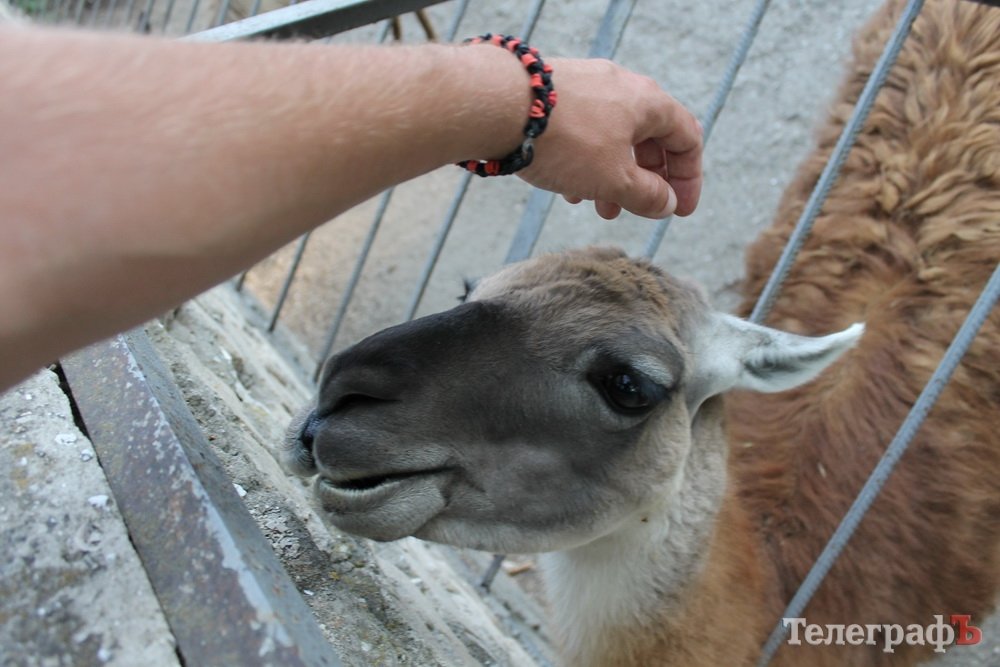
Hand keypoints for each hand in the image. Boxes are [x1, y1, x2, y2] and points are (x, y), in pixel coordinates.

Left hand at [517, 58, 702, 219]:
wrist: (499, 106)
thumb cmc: (566, 141)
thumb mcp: (614, 179)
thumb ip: (647, 195)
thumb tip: (666, 204)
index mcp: (648, 102)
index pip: (687, 138)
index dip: (688, 179)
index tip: (679, 210)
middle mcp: (621, 87)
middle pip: (649, 138)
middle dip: (645, 181)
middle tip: (637, 211)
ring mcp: (587, 87)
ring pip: (612, 137)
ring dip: (612, 176)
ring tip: (598, 207)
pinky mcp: (556, 95)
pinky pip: (583, 131)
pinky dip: (585, 161)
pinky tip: (568, 187)